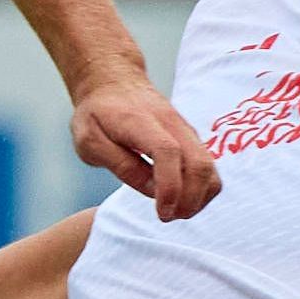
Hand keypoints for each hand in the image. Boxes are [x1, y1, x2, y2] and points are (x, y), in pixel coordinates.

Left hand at [73, 77, 220, 219]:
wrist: (114, 82)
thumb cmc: (97, 114)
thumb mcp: (90, 141)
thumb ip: (120, 165)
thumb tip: (153, 190)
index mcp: (140, 121)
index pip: (167, 152)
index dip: (170, 187)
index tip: (163, 213)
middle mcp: (171, 123)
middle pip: (198, 162)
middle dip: (190, 199)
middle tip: (168, 216)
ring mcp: (185, 130)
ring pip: (209, 167)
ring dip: (199, 197)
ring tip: (177, 212)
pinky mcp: (192, 139)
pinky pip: (209, 167)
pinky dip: (203, 189)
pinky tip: (183, 200)